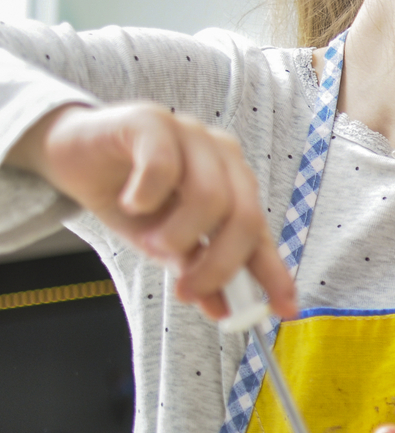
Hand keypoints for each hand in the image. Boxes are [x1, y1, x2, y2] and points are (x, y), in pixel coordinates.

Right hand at [6, 103, 296, 319]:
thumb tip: (222, 311)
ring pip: (210, 196)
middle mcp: (223, 157)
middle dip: (219, 265)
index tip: (284, 309)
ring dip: (180, 235)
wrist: (72, 155)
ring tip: (152, 242)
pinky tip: (131, 203)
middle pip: (245, 218)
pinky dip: (147, 196)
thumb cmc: (127, 196)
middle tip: (188, 291)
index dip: (274, 273)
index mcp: (234, 185)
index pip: (262, 233)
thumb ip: (195, 267)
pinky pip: (163, 166)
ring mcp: (192, 135)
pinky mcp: (152, 122)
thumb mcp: (163, 241)